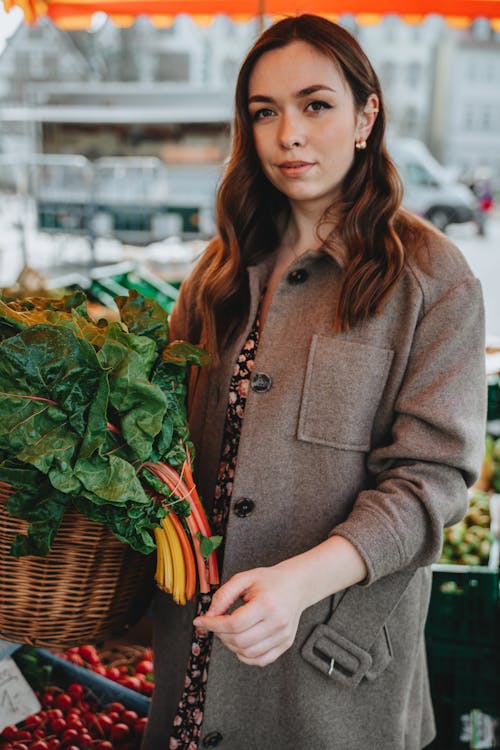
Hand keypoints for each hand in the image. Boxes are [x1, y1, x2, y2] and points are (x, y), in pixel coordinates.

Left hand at [193, 564, 307, 666]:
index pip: (234, 623)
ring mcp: (283, 635)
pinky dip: (245, 656)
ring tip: (228, 631)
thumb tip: (209, 616)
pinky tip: (240, 642)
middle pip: (240, 641)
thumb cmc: (269, 581)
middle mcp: (277, 622)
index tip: (200, 621)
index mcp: (267, 603)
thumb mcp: (244, 578)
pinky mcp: (285, 644)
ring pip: (248, 653)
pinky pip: (261, 660)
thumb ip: (224, 595)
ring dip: (231, 645)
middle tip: (215, 624)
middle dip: (220, 634)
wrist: (296, 585)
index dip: (213, 625)